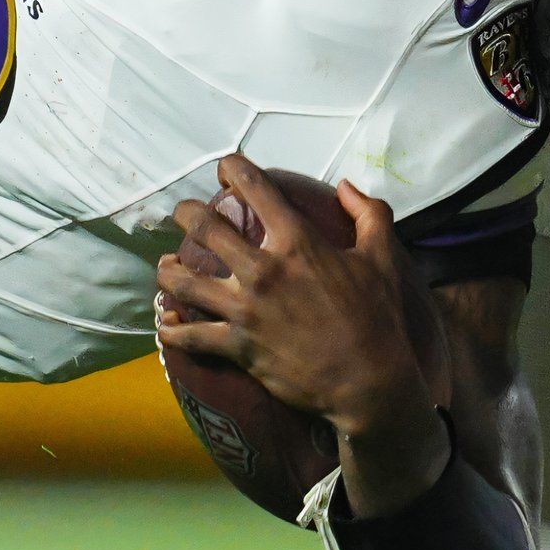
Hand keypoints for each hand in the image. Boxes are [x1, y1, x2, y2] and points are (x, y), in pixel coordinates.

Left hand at [153, 157, 430, 440]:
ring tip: (166, 265)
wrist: (370, 382)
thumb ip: (369, 213)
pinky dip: (172, 331)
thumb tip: (345, 185)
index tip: (225, 168)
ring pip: (184, 281)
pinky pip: (191, 336)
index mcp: (298, 243)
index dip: (233, 169)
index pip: (256, 190)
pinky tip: (165, 324)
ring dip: (168, 269)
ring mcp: (246, 309)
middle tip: (184, 214)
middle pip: (205, 228)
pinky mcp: (238, 346)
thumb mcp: (384, 257)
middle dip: (186, 214)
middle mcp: (264, 270)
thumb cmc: (378, 318)